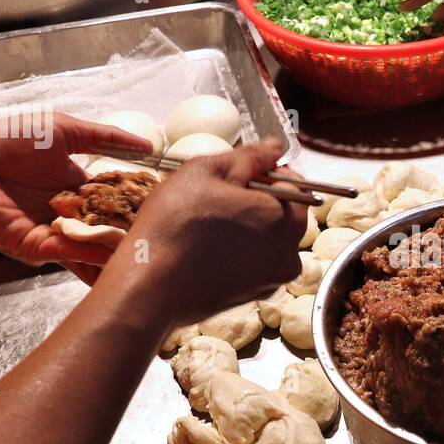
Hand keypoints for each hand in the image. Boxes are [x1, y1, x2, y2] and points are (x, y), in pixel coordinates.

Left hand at [0, 112, 153, 278]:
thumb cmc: (2, 143)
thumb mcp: (62, 131)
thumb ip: (105, 137)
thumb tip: (148, 146)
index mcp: (77, 185)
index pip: (118, 197)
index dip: (141, 200)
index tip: (169, 203)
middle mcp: (71, 211)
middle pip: (112, 224)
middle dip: (137, 230)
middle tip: (169, 235)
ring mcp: (58, 232)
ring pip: (97, 245)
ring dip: (121, 249)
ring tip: (152, 254)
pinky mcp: (40, 248)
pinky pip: (73, 252)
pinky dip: (96, 255)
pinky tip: (119, 256)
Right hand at [104, 140, 305, 327]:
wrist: (150, 290)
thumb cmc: (174, 227)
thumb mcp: (206, 172)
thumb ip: (250, 156)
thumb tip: (276, 148)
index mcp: (283, 217)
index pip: (293, 182)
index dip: (265, 172)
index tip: (236, 175)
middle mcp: (289, 250)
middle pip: (286, 212)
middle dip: (259, 200)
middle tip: (218, 198)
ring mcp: (274, 277)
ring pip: (272, 238)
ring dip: (250, 226)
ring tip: (211, 224)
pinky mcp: (257, 295)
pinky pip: (259, 261)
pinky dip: (243, 251)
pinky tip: (212, 249)